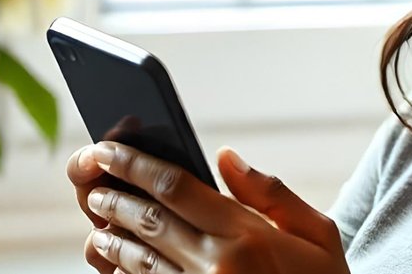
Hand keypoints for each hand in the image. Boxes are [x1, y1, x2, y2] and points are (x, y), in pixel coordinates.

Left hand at [66, 141, 350, 273]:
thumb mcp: (319, 237)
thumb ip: (272, 193)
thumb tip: (224, 156)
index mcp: (248, 236)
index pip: (174, 187)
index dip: (133, 163)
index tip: (107, 149)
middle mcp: (217, 266)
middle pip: (147, 220)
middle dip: (113, 197)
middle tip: (92, 181)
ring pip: (139, 260)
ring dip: (112, 238)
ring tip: (100, 222)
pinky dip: (125, 273)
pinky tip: (116, 261)